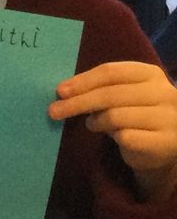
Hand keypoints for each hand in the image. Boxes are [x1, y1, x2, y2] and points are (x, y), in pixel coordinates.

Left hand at [50, 61, 176, 199]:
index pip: (112, 72)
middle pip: (110, 94)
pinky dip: (113, 138)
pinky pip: (126, 137)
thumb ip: (101, 89)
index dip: (83, 81)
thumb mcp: (122, 95)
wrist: (164, 146)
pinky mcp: (165, 142)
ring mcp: (168, 118)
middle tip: (53, 111)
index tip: (60, 91)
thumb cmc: (135, 114)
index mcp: (151, 74)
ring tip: (92, 124)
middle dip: (78, 103)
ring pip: (116, 116)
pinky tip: (115, 137)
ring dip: (96, 121)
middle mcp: (164, 93)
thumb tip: (63, 91)